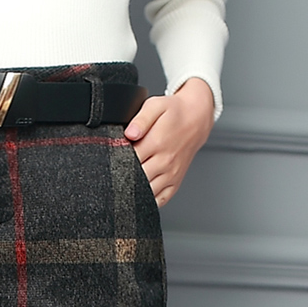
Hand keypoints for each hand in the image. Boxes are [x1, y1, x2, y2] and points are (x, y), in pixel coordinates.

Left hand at [124, 78, 214, 206]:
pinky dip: (148, 200)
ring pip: (147, 192)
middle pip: (136, 179)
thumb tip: (130, 133)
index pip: (128, 160)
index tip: (110, 159)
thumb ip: (140, 119)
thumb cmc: (174, 112)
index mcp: (157, 143)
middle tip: (114, 173)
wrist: (197, 118)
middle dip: (122, 177)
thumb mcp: (156, 106)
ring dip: (133, 191)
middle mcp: (165, 161)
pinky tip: (139, 194)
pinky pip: (160, 199)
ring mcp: (171, 174)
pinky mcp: (175, 182)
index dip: (116, 161)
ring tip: (125, 182)